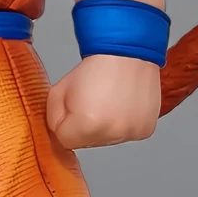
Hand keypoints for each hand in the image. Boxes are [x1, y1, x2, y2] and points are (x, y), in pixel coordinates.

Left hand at [46, 54, 161, 150]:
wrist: (127, 53)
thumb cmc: (95, 68)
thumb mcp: (58, 91)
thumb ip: (53, 117)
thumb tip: (58, 132)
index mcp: (87, 124)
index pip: (66, 142)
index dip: (65, 124)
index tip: (72, 109)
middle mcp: (112, 132)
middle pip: (87, 143)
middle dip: (84, 127)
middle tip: (91, 103)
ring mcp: (131, 132)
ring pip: (107, 140)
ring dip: (104, 127)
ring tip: (107, 103)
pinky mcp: (144, 130)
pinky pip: (125, 135)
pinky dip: (121, 124)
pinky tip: (121, 106)